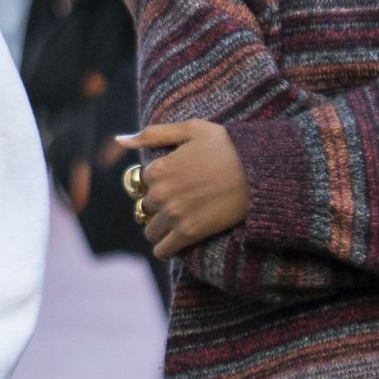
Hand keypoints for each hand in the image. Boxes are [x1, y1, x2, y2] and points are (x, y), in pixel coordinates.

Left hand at [112, 121, 249, 262]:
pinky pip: (163, 250)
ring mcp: (173, 215)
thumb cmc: (227, 146)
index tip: (176, 181)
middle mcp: (160, 193)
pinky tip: (176, 242)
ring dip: (161, 228)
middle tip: (183, 201)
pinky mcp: (189, 233)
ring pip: (151, 231)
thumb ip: (153, 134)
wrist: (258, 172)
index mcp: (159, 168)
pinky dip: (166, 248)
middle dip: (159, 205)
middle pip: (146, 207)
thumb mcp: (191, 129)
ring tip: (180, 222)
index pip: (143, 181)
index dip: (159, 181)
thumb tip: (121, 140)